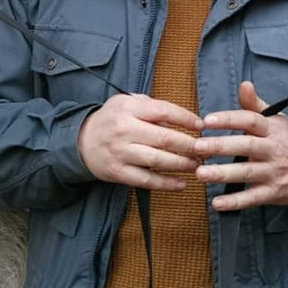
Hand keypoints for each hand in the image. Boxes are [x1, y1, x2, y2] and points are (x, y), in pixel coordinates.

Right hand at [77, 93, 203, 190]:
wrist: (81, 141)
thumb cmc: (112, 119)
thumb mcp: (127, 103)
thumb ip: (151, 107)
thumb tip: (183, 118)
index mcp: (129, 108)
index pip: (164, 111)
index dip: (186, 118)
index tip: (201, 126)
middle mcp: (124, 129)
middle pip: (165, 138)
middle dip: (190, 145)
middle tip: (206, 149)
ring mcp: (120, 152)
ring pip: (158, 160)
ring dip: (182, 164)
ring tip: (197, 165)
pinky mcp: (117, 172)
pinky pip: (146, 180)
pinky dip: (166, 184)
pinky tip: (182, 184)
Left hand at [193, 81, 287, 210]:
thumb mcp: (277, 120)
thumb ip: (255, 105)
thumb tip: (244, 84)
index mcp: (272, 129)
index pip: (250, 120)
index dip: (228, 119)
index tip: (206, 120)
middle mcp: (273, 149)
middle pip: (246, 146)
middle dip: (221, 146)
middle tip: (198, 147)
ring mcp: (274, 172)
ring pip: (247, 173)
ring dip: (223, 174)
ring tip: (200, 173)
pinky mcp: (273, 193)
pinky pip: (253, 198)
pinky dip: (235, 202)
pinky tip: (216, 203)